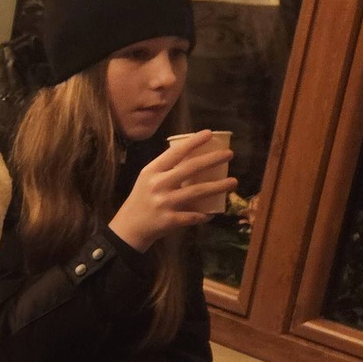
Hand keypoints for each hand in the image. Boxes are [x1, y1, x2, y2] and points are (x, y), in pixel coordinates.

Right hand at [107, 131, 235, 251]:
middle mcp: (158, 185)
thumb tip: (193, 155)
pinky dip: (204, 215)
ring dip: (218, 187)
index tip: (209, 133)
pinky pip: (193, 216)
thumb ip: (166, 168)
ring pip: (197, 192)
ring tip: (233, 182)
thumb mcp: (147, 179)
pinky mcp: (170, 220)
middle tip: (229, 155)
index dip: (193, 142)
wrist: (129, 227)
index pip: (175, 153)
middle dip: (213, 160)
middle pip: (191, 169)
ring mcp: (164, 203)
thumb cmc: (141, 199)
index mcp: (152, 171)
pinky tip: (213, 212)